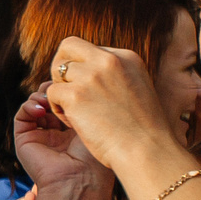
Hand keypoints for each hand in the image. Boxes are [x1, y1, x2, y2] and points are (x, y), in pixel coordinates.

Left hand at [44, 36, 185, 174]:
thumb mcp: (136, 88)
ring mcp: (91, 76)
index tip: (87, 88)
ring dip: (61, 92)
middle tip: (69, 92)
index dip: (81, 67)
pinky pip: (52, 93)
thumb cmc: (144, 129)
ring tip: (76, 113)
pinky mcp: (76, 95)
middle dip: (61, 67)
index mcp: (126, 57)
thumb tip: (85, 71)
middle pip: (68, 47)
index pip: (89, 49)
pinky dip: (57, 109)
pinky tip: (74, 123)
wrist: (148, 151)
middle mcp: (108, 61)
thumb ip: (114, 75)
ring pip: (57, 72)